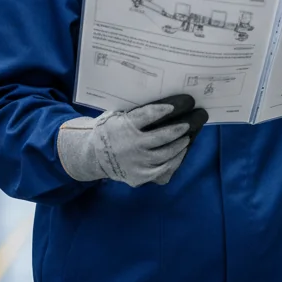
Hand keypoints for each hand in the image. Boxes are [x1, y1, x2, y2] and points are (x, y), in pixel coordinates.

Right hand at [57, 94, 207, 187]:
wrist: (93, 155)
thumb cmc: (111, 130)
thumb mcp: (117, 116)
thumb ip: (135, 113)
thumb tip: (163, 105)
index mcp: (125, 126)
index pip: (147, 115)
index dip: (162, 110)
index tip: (174, 106)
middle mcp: (132, 145)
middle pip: (161, 137)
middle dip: (178, 129)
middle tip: (188, 124)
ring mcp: (136, 162)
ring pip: (165, 155)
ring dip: (179, 145)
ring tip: (186, 138)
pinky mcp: (139, 176)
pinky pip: (163, 170)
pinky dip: (174, 161)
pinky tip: (180, 153)